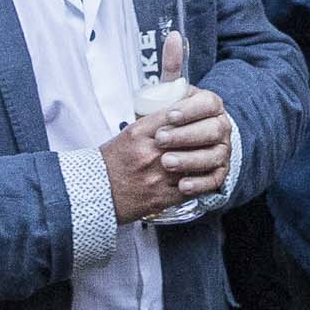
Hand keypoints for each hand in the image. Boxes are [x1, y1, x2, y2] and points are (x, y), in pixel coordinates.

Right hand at [99, 83, 238, 220]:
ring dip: (205, 158)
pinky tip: (203, 176)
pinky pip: (190, 188)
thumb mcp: (128, 134)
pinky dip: (200, 182)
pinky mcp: (162, 197)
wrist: (97, 193)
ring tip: (212, 154)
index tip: (198, 113)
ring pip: (193, 163)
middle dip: (202, 135)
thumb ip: (151, 123)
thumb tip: (176, 112)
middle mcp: (149, 153)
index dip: (189, 113)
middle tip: (213, 133)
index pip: (172, 115)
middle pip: (187, 138)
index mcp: (138, 134)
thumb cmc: (112, 162)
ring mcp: (157, 176)